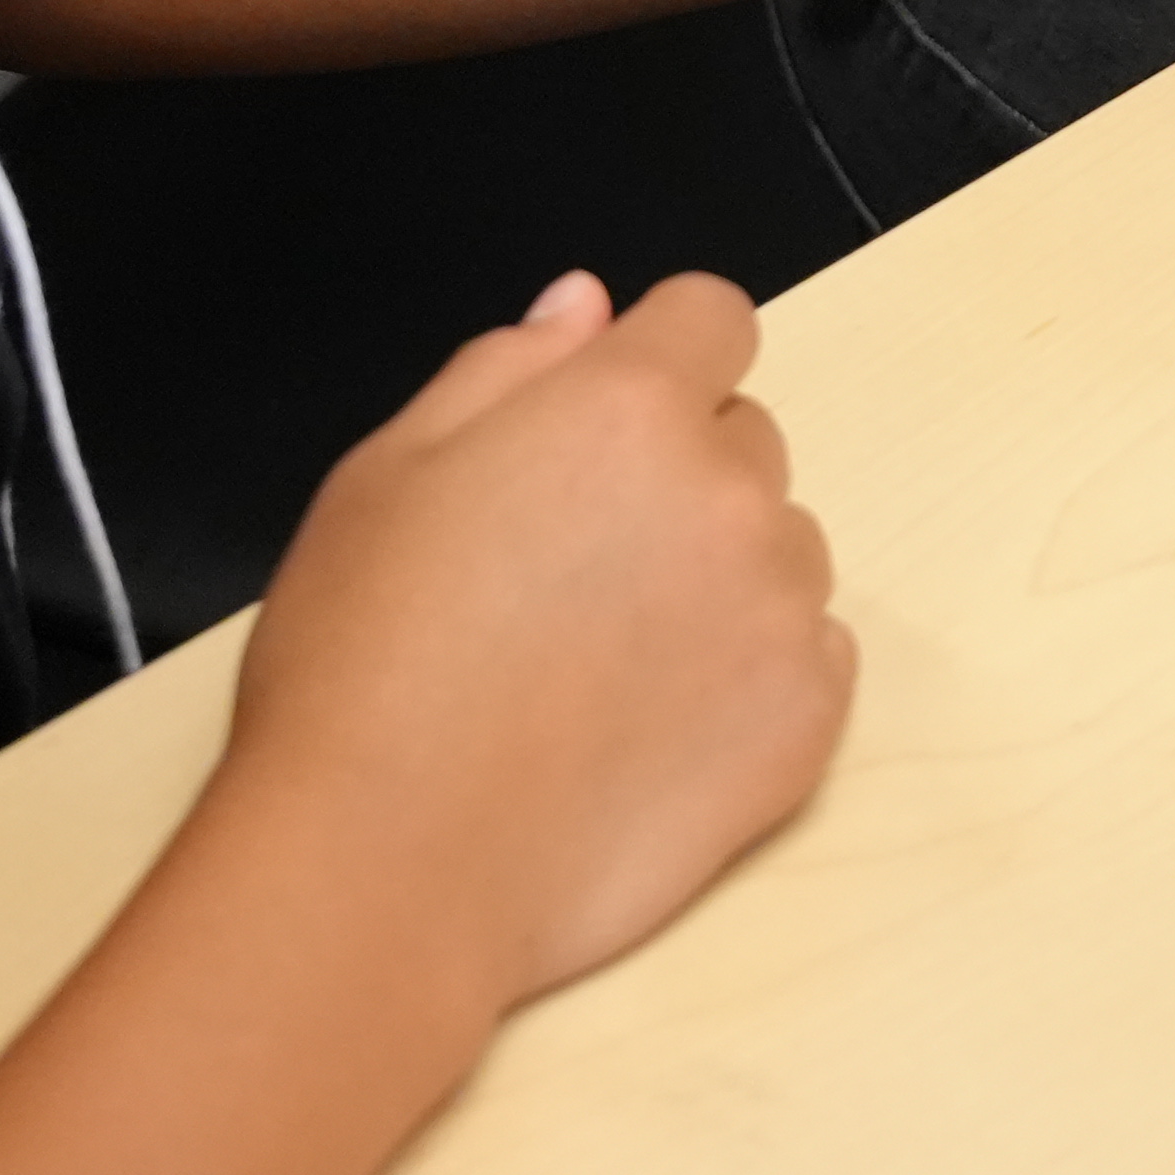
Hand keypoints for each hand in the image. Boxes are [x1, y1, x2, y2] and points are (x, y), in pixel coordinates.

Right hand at [216, 271, 848, 1001]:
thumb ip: (504, 368)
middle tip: (569, 574)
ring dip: (717, 580)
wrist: (390, 868)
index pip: (711, 319)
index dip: (654, 366)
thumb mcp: (388, 472)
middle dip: (675, 479)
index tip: (601, 433)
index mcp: (628, 408)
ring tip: (597, 668)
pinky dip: (750, 678)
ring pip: (779, 550)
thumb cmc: (362, 669)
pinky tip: (646, 729)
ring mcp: (783, 612)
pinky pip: (811, 656)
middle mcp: (731, 493)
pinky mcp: (808, 725)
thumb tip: (587, 306)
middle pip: (743, 439)